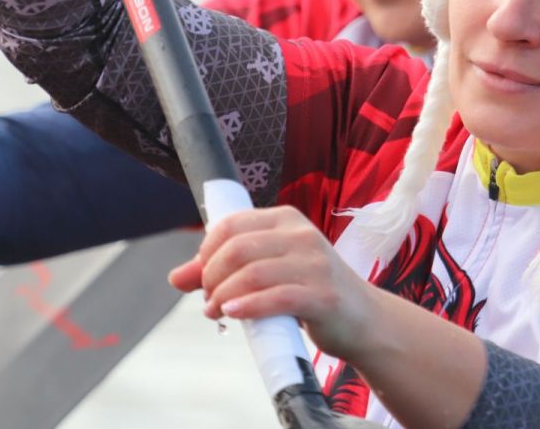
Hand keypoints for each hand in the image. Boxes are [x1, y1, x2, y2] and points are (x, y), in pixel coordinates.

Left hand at [169, 205, 378, 359]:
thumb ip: (224, 271)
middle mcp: (303, 236)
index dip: (206, 252)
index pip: (231, 225)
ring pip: (252, 273)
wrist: (363, 319)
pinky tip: (234, 314)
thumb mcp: (269, 273)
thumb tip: (176, 277)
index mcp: (288, 220)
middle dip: (211, 277)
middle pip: (237, 249)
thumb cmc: (312, 292)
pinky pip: (276, 297)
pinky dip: (247, 306)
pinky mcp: (323, 295)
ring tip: (217, 311)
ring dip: (223, 296)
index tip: (203, 277)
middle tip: (209, 299)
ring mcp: (316, 265)